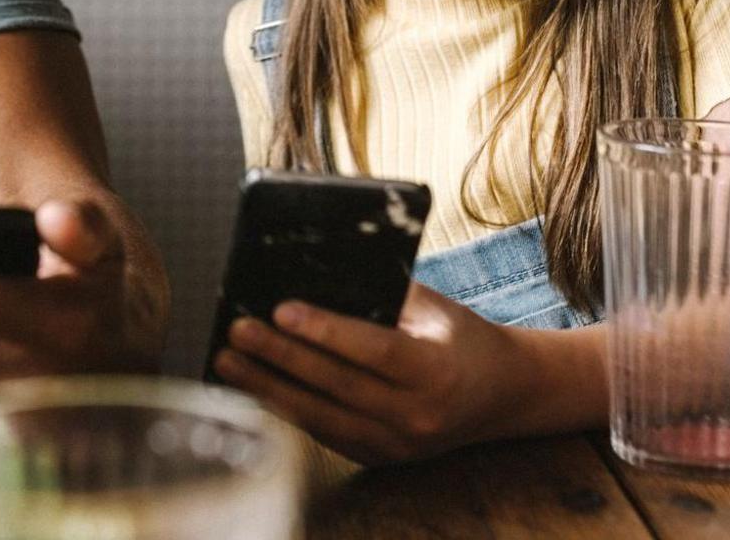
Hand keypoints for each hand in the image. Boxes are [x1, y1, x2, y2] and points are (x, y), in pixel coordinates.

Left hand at [212, 282, 526, 465]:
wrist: (501, 394)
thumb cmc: (460, 337)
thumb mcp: (433, 308)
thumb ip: (382, 293)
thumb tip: (313, 271)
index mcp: (437, 371)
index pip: (374, 350)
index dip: (325, 331)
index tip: (281, 309)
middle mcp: (418, 416)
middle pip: (337, 385)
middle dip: (281, 356)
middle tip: (237, 330)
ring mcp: (398, 445)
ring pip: (322, 417)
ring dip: (269, 388)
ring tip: (228, 361)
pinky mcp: (380, 459)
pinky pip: (324, 434)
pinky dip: (286, 410)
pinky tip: (255, 386)